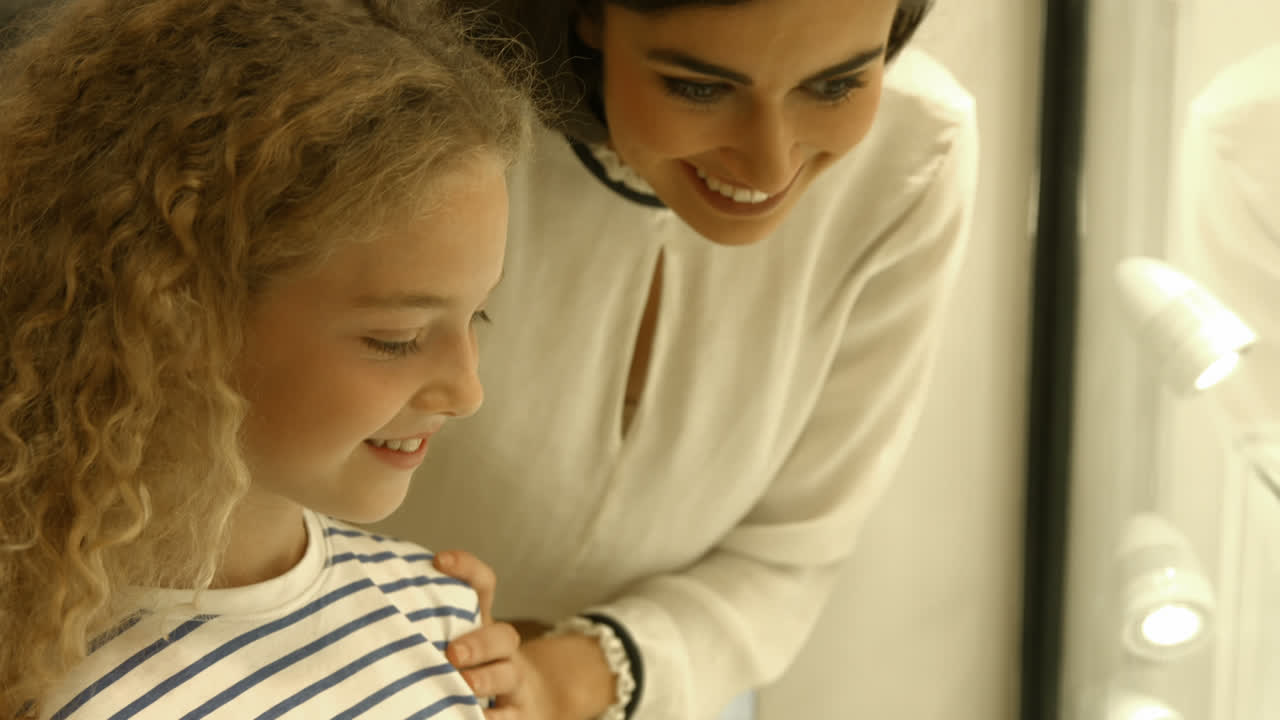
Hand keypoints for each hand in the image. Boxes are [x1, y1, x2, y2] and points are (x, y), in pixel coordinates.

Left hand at [432, 550, 522, 708]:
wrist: (521, 704)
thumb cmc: (469, 669)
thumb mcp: (452, 640)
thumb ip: (425, 626)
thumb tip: (367, 614)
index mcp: (481, 623)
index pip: (482, 586)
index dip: (467, 569)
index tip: (439, 560)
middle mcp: (501, 650)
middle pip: (503, 635)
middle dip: (479, 642)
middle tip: (452, 652)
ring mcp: (513, 682)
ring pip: (509, 674)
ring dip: (487, 678)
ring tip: (465, 684)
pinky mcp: (517, 713)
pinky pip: (509, 716)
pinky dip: (493, 719)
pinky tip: (475, 718)